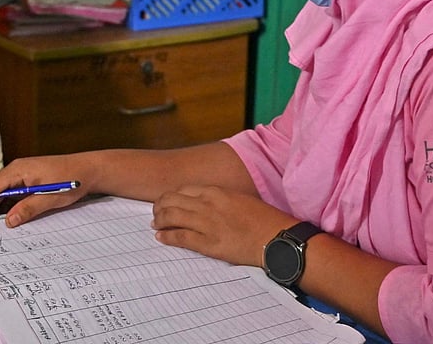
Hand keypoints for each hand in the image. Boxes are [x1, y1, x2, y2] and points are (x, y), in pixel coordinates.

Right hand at [0, 154, 89, 225]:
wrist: (88, 170)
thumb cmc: (72, 179)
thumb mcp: (51, 197)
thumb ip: (28, 208)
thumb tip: (8, 221)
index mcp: (19, 169)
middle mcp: (16, 170)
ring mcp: (21, 176)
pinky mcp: (27, 182)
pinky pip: (10, 195)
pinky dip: (4, 207)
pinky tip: (3, 220)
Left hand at [151, 185, 297, 267]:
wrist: (276, 238)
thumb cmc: (262, 220)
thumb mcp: (240, 199)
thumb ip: (220, 199)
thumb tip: (205, 203)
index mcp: (216, 191)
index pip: (183, 189)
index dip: (170, 195)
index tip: (166, 201)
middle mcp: (208, 204)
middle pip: (172, 200)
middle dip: (160, 206)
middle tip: (156, 212)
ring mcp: (207, 223)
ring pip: (172, 216)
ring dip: (159, 220)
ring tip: (156, 223)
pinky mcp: (208, 243)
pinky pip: (180, 237)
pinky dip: (167, 236)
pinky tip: (160, 237)